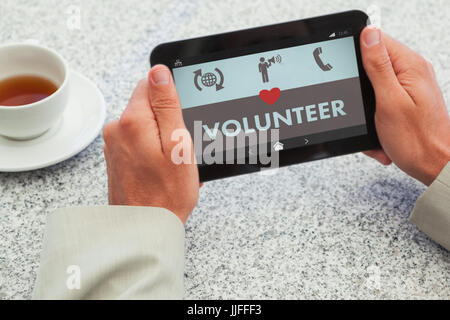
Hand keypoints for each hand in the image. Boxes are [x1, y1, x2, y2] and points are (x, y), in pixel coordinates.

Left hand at [103, 65, 199, 223]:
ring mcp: (114, 145)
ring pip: (145, 125)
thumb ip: (167, 104)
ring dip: (162, 138)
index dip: (172, 99)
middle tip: (179, 147)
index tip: (180, 119)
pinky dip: (153, 150)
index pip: (151, 85)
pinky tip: (163, 170)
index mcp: (132, 121)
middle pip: (148, 106)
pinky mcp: (117, 158)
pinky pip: (139, 142)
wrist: (146, 227)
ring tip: (172, 163)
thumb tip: (158, 72)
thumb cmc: (166, 193)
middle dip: (168, 121)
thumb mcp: (177, 143)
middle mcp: (117, 130)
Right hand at [360, 26, 449, 185]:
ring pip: (372, 88)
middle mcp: (412, 73)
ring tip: (375, 125)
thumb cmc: (416, 140)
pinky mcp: (404, 102)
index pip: (377, 41)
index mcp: (410, 67)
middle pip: (372, 66)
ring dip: (366, 109)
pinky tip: (380, 133)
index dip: (357, 54)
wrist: (433, 165)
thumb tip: (369, 34)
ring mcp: (409, 88)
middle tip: (365, 108)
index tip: (350, 74)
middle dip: (361, 90)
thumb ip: (378, 66)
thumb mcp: (389, 100)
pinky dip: (374, 119)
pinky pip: (379, 103)